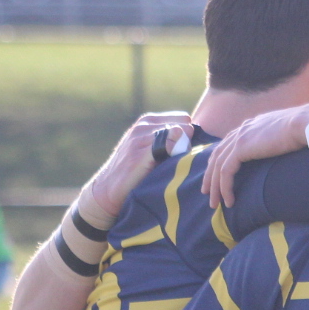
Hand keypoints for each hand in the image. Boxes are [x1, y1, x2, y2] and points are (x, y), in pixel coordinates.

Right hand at [82, 112, 194, 226]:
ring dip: (183, 152)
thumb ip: (170, 141)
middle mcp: (144, 125)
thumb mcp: (152, 151)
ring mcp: (140, 136)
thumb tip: (201, 141)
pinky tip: (171, 172)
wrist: (107, 190)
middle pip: (185, 125)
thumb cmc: (135, 173)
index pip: (184, 119)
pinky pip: (170, 144)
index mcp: (148, 121)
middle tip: (181, 163)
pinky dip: (176, 157)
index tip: (184, 155)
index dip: (188, 138)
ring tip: (175, 169)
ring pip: (180, 133)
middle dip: (187, 143)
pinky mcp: (139, 152)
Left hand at [202, 102, 308, 207]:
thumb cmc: (303, 130)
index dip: (219, 162)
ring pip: (218, 166)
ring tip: (214, 203)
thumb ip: (274, 141)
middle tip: (207, 194)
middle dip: (210, 176)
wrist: (305, 123)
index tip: (217, 178)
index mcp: (250, 126)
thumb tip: (278, 150)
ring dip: (214, 186)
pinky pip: (226, 171)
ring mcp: (240, 137)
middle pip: (217, 155)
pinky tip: (229, 201)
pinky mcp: (242, 148)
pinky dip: (225, 187)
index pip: (227, 145)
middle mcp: (241, 130)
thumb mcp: (283, 135)